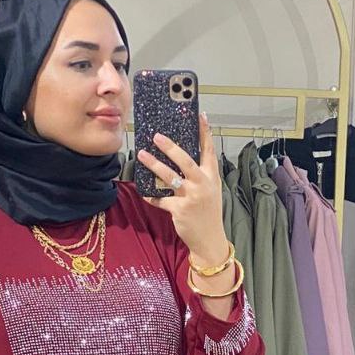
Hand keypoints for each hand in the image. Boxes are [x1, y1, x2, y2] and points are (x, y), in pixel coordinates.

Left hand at [137, 111, 227, 263]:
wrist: (209, 238)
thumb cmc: (207, 213)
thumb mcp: (210, 191)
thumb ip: (200, 176)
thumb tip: (181, 161)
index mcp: (212, 176)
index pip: (209, 150)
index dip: (205, 132)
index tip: (200, 116)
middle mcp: (203, 183)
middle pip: (186, 160)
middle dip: (170, 147)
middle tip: (157, 136)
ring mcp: (191, 196)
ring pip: (170, 177)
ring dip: (154, 165)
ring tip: (141, 155)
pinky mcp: (180, 209)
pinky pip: (160, 200)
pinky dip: (151, 196)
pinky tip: (143, 192)